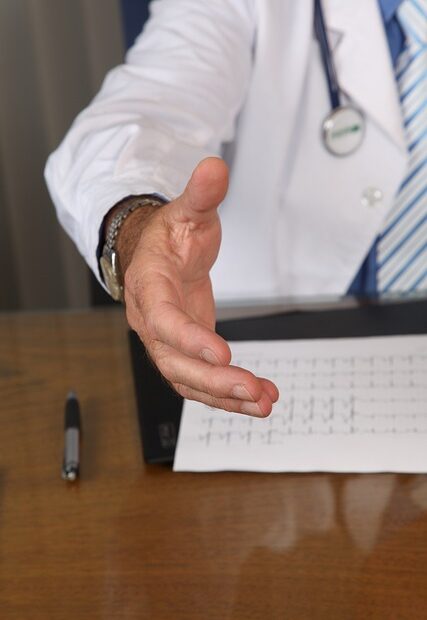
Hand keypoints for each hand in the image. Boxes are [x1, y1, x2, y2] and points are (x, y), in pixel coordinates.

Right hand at [121, 157, 278, 415]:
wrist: (155, 254)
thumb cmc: (169, 236)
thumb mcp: (186, 212)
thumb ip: (201, 195)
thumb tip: (216, 167)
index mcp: (148, 286)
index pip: (164, 319)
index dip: (190, 339)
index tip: (223, 354)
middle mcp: (151, 321)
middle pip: (174, 362)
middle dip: (213, 381)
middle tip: (251, 389)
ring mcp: (167, 341)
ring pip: (188, 379)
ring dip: (225, 396)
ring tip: (263, 402)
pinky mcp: (185, 351)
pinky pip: (202, 381)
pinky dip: (229, 394)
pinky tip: (259, 398)